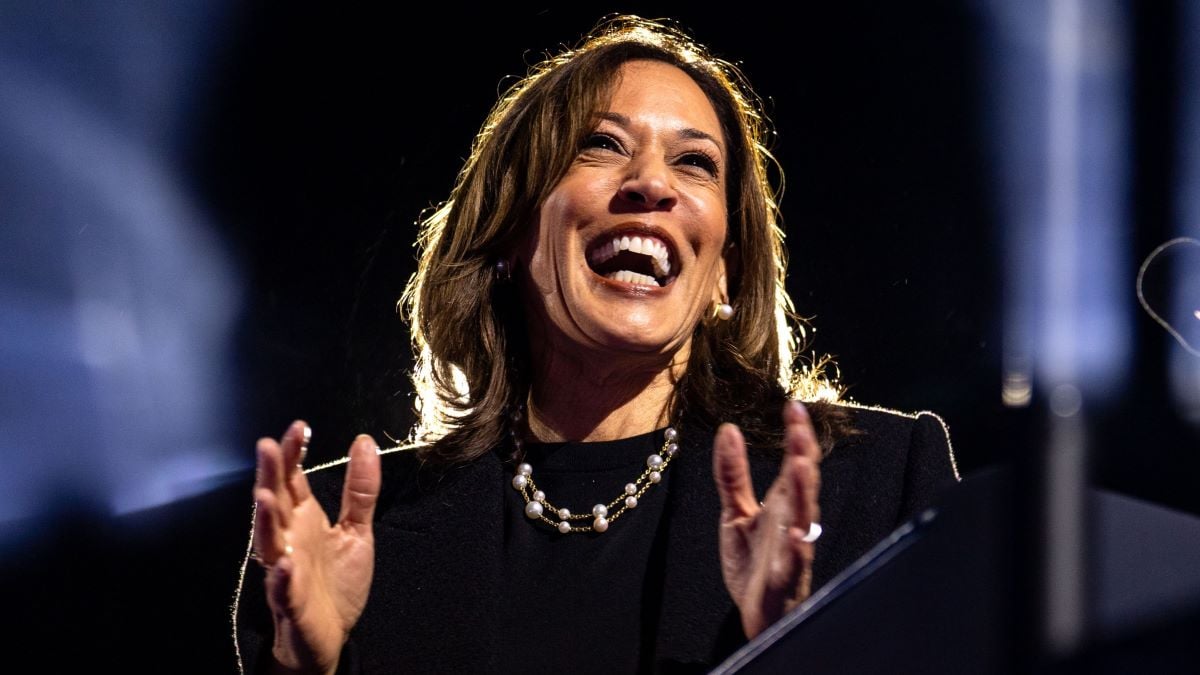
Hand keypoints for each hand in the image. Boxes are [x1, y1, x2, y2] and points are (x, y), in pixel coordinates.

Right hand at [253, 421, 381, 673]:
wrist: (331, 636)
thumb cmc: (336, 583)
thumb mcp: (357, 530)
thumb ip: (360, 490)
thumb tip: (364, 440)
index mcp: (304, 519)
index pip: (293, 480)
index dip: (293, 454)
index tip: (299, 427)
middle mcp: (289, 539)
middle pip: (275, 503)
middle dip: (270, 476)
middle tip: (267, 447)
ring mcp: (287, 571)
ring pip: (269, 543)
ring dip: (265, 521)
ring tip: (264, 497)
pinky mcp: (291, 603)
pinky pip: (282, 589)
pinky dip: (280, 577)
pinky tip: (283, 564)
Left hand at [713, 400, 821, 638]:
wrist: (757, 615)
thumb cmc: (753, 564)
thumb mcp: (735, 513)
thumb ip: (732, 474)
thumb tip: (728, 430)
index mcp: (783, 505)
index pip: (794, 463)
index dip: (796, 435)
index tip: (793, 405)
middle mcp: (793, 523)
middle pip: (802, 484)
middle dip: (802, 455)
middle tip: (800, 427)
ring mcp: (792, 552)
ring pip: (803, 519)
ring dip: (802, 493)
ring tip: (800, 466)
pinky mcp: (783, 581)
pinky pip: (793, 564)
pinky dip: (796, 550)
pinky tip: (795, 536)